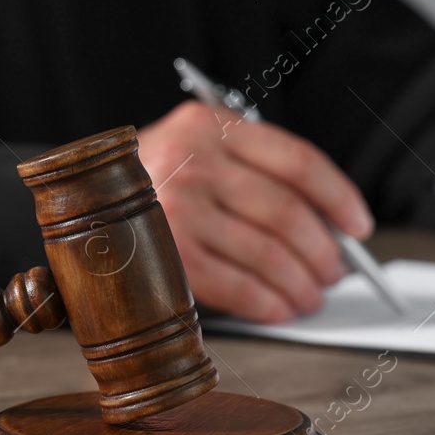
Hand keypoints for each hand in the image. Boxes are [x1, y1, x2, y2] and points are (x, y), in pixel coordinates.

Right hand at [137, 101, 374, 322]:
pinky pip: (237, 285)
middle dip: (324, 250)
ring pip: (269, 253)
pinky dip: (269, 303)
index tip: (359, 224)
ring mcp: (176, 211)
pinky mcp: (165, 257)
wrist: (76, 202)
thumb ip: (253, 170)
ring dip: (302, 283)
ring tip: (312, 294)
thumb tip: (327, 224)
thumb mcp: (197, 148)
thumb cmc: (152, 179)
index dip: (338, 196)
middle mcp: (192, 162)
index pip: (297, 160)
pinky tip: (281, 308)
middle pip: (287, 212)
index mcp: (209, 125)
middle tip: (336, 270)